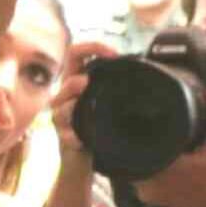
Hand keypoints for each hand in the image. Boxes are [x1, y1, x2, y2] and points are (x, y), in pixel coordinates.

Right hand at [45, 40, 122, 182]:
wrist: (83, 159)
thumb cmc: (98, 126)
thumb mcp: (107, 99)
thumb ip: (116, 83)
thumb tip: (145, 67)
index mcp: (77, 79)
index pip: (77, 53)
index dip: (93, 47)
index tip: (113, 55)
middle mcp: (66, 95)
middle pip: (67, 79)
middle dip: (76, 81)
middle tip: (88, 83)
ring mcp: (61, 117)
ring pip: (60, 108)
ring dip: (72, 107)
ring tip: (83, 111)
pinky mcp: (63, 138)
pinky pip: (65, 135)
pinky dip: (74, 137)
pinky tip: (82, 140)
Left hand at [128, 86, 205, 206]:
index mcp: (168, 164)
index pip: (142, 139)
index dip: (139, 126)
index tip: (141, 112)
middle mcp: (152, 178)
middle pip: (133, 149)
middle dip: (139, 136)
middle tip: (143, 120)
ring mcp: (146, 189)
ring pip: (133, 161)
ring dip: (139, 151)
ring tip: (146, 136)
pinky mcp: (145, 195)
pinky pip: (136, 173)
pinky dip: (142, 165)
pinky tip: (149, 155)